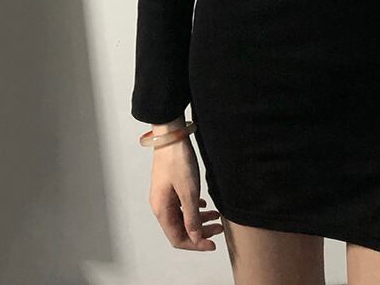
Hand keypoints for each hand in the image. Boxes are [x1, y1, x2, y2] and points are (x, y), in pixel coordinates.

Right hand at [148, 135, 223, 250]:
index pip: (178, 238)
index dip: (195, 244)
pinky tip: (204, 205)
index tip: (212, 244)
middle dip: (200, 232)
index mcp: (162, 210)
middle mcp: (161, 205)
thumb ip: (192, 216)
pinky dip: (194, 208)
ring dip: (199, 219)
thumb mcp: (189, 190)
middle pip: (180, 229)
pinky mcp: (170, 186)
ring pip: (182, 216)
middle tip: (218, 229)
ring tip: (216, 216)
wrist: (170, 135)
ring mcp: (164, 195)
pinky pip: (182, 204)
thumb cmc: (177, 160)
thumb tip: (194, 238)